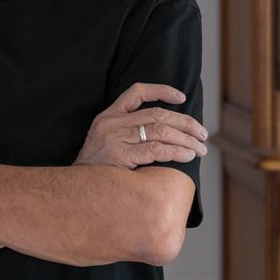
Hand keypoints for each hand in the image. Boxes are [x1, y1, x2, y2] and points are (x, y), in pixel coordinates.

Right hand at [73, 83, 207, 168]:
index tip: (182, 98)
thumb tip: (167, 131)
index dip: (161, 91)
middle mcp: (111, 123)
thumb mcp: (106, 140)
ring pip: (160, 131)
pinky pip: (156, 149)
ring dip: (186, 140)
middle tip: (202, 134)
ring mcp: (115, 139)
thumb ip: (128, 131)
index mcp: (108, 116)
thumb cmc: (98, 168)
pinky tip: (187, 156)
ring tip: (200, 149)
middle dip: (185, 123)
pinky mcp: (120, 156)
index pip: (136, 92)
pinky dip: (176, 151)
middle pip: (157, 114)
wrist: (77, 188)